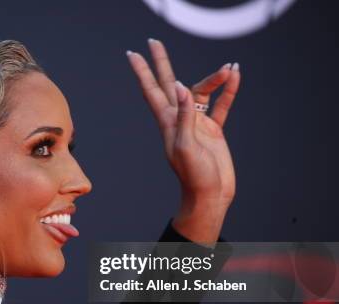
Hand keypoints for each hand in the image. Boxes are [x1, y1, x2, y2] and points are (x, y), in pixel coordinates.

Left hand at [126, 39, 240, 243]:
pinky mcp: (212, 131)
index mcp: (168, 122)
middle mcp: (179, 120)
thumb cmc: (195, 176)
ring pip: (201, 92)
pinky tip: (235, 78)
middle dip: (162, 63)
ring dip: (214, 78)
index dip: (143, 71)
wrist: (210, 195)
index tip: (134, 54)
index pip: (152, 90)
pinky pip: (220, 105)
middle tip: (154, 42)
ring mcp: (196, 124)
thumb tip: (178, 87)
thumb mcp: (186, 146)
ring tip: (229, 68)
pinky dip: (228, 92)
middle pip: (169, 84)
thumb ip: (184, 116)